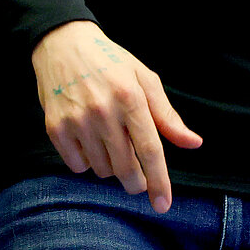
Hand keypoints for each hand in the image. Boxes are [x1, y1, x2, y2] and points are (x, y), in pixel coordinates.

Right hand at [32, 20, 200, 210]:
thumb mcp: (145, 80)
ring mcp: (77, 121)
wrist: (63, 44)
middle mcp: (103, 111)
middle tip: (137, 177)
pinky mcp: (55, 128)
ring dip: (112, 167)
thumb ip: (168, 116)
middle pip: (126, 168)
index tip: (163, 204)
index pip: (149, 150)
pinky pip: (77, 166)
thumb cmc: (111, 62)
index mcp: (131, 97)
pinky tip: (89, 141)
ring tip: (110, 142)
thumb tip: (194, 143)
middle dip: (136, 181)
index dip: (158, 181)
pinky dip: (87, 162)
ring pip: (102, 170)